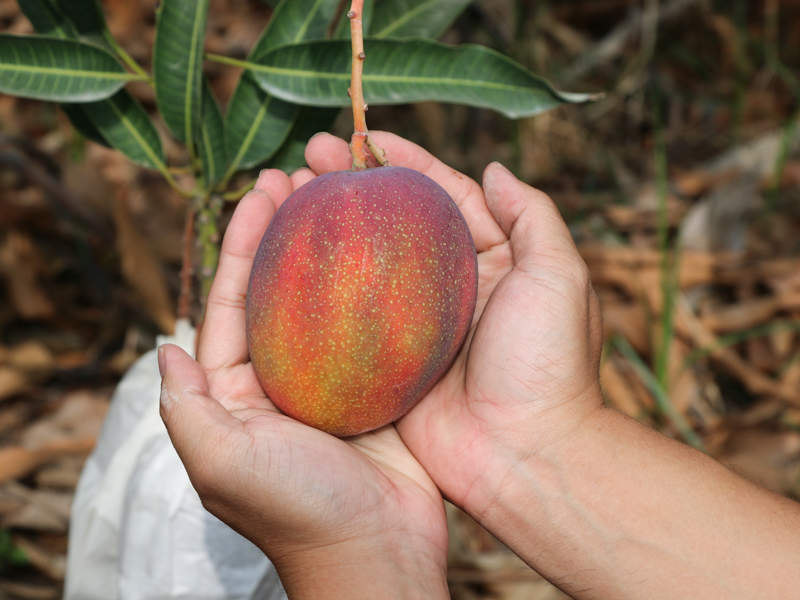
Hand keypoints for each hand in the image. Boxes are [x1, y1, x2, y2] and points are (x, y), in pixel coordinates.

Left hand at [159, 168, 449, 598]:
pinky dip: (379, 286)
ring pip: (329, 301)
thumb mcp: (222, 460)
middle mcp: (281, 381)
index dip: (243, 242)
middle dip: (287, 232)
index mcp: (237, 392)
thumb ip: (186, 404)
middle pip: (280, 290)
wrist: (378, 553)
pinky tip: (393, 249)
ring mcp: (332, 382)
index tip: (263, 188)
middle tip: (307, 175)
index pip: (231, 302)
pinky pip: (375, 326)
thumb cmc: (297, 512)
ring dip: (334, 249)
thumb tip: (164, 344)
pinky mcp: (379, 388)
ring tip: (345, 197)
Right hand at [303, 131, 603, 516]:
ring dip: (332, 229)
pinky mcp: (391, 363)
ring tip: (287, 194)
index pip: (444, 195)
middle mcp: (452, 288)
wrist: (527, 456)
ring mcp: (418, 327)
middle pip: (396, 223)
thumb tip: (497, 167)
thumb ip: (533, 215)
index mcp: (494, 261)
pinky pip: (352, 319)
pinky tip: (288, 264)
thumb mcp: (559, 277)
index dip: (405, 162)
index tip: (362, 135)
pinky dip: (323, 291)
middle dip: (355, 185)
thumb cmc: (549, 365)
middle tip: (307, 157)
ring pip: (367, 265)